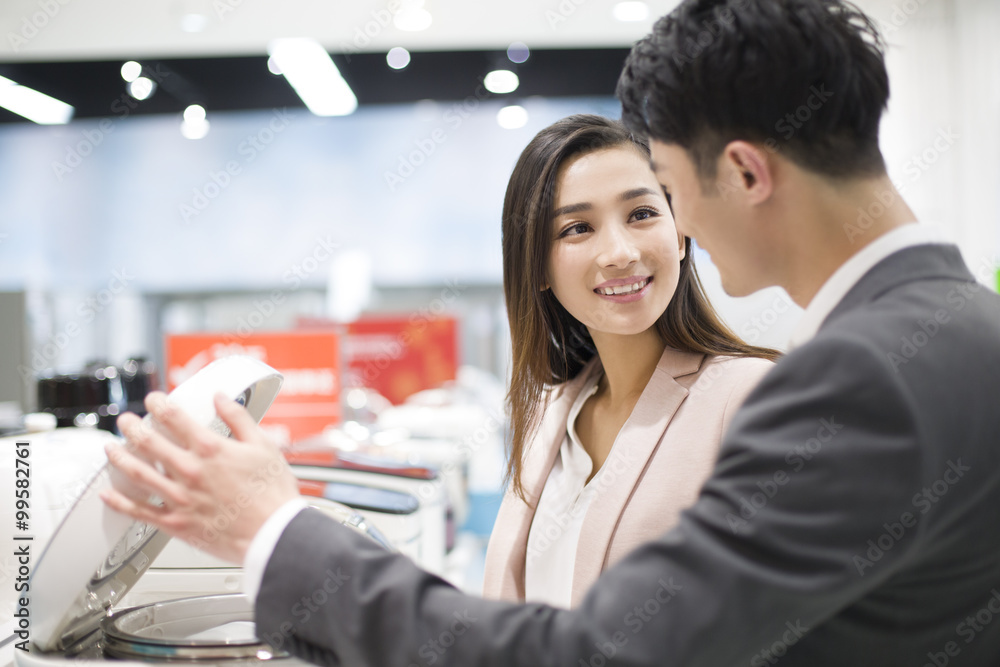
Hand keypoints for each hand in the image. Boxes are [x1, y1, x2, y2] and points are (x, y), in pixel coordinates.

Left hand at [101, 391, 300, 564]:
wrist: (274, 534)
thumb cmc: (272, 494)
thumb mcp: (263, 446)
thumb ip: (239, 418)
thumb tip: (221, 398)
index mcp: (210, 449)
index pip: (174, 418)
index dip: (159, 404)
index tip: (154, 400)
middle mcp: (190, 471)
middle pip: (149, 442)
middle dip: (132, 427)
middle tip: (125, 421)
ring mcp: (180, 498)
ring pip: (138, 474)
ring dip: (120, 458)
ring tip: (111, 448)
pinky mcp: (176, 524)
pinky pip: (140, 512)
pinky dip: (120, 502)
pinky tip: (109, 494)